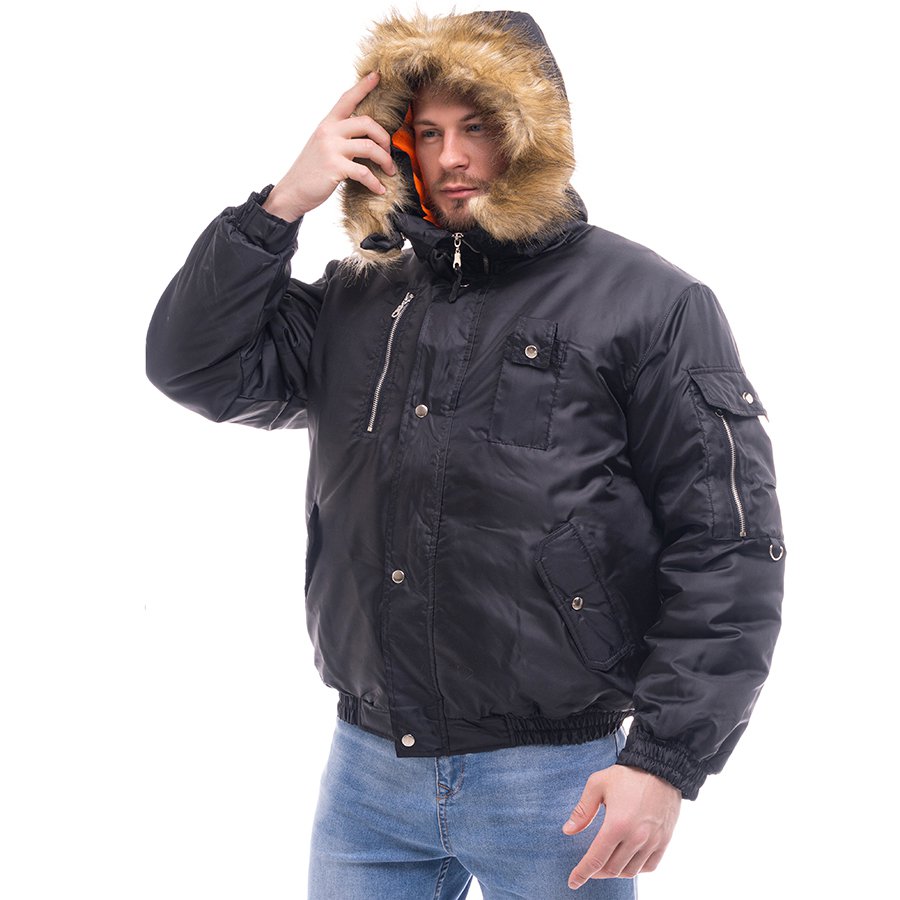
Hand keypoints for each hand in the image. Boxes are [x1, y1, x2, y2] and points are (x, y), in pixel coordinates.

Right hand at [262, 72, 396, 220]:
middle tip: (389, 153)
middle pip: (367, 123)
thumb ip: (339, 137)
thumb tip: (364, 138)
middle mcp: (329, 131)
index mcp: (327, 124)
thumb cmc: (310, 171)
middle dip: (385, 138)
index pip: (347, 99)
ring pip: (370, 147)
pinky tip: (380, 189)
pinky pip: (364, 172)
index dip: (363, 86)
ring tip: (390, 171)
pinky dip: (375, 182)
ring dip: (385, 160)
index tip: (377, 75)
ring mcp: (332, 149)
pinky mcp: (335, 167)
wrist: (292, 191)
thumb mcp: (322, 146)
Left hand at [562, 763, 680, 888]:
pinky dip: (636, 869)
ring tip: (606, 863)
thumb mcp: (597, 784)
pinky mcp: (664, 841)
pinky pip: (649, 866)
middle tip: (588, 867)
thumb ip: (582, 810)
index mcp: (616, 824)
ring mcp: (652, 841)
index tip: (573, 882)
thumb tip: (568, 831)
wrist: (661, 767)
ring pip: (630, 871)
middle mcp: (636, 837)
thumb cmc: (627, 775)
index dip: (582, 873)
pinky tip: (627, 861)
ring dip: (615, 871)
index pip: (596, 859)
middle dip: (596, 872)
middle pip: (612, 869)